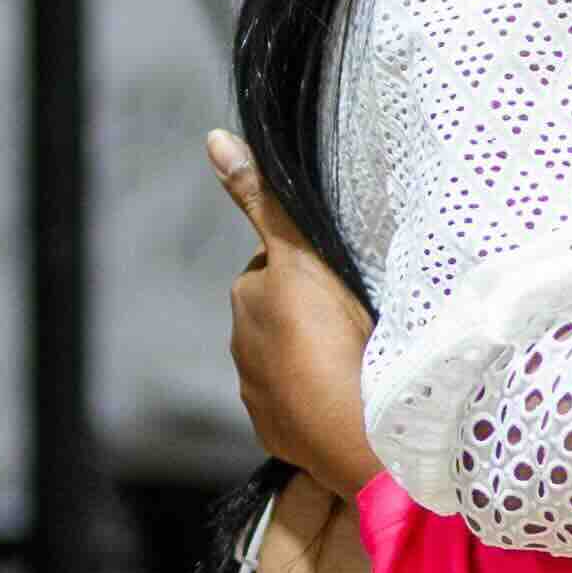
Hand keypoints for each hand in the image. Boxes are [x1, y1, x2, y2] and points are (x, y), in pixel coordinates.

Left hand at [211, 127, 379, 497]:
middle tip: (354, 319)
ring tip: (356, 361)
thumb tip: (214, 139)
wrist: (358, 433)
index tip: (342, 282)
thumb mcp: (304, 255)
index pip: (276, 268)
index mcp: (251, 298)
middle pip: (280, 316)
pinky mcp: (278, 432)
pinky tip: (347, 397)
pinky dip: (316, 399)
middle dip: (307, 316)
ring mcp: (259, 394)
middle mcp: (242, 346)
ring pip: (288, 361)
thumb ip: (261, 200)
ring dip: (313, 358)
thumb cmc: (335, 339)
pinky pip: (296, 408)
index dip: (308, 271)